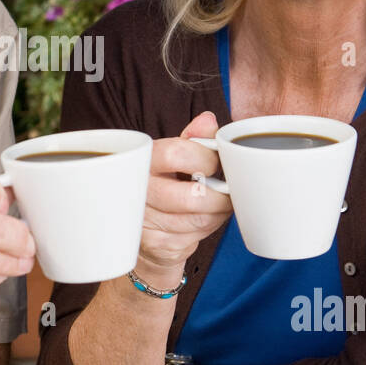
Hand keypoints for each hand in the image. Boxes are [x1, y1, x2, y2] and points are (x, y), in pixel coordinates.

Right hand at [136, 111, 231, 278]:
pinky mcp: (154, 244)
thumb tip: (208, 120)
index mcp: (143, 159)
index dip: (206, 159)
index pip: (175, 154)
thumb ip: (193, 137)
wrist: (142, 226)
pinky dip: (208, 227)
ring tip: (220, 202)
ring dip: (217, 212)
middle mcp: (138, 189)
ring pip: (197, 219)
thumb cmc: (164, 182)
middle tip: (227, 189)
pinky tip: (206, 218)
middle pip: (190, 195)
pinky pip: (193, 237)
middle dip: (219, 194)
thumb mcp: (174, 155)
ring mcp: (144, 220)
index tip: (217, 163)